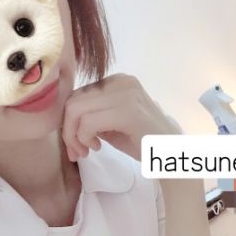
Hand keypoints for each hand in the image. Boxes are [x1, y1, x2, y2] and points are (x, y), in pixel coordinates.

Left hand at [61, 73, 180, 161]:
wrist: (171, 154)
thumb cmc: (143, 142)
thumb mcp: (111, 125)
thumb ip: (90, 117)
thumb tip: (64, 121)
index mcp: (116, 81)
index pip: (77, 95)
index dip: (68, 122)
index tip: (75, 146)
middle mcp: (120, 81)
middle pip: (72, 101)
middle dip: (67, 131)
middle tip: (77, 152)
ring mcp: (125, 94)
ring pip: (76, 110)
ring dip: (73, 137)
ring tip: (86, 151)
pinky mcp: (128, 111)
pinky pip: (88, 122)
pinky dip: (84, 138)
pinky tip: (96, 148)